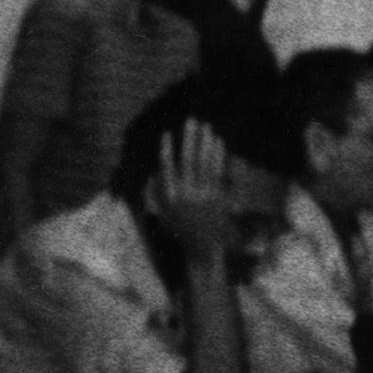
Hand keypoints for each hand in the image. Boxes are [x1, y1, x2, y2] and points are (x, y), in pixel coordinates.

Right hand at [149, 121, 241, 257]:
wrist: (202, 252)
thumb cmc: (181, 232)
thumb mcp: (163, 214)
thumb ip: (158, 193)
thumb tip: (153, 174)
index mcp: (169, 197)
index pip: (166, 168)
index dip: (167, 150)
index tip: (167, 133)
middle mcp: (186, 194)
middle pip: (188, 160)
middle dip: (189, 139)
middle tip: (191, 120)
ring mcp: (204, 196)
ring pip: (204, 163)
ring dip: (205, 142)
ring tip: (205, 126)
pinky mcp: (218, 198)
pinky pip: (219, 173)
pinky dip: (218, 156)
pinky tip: (218, 142)